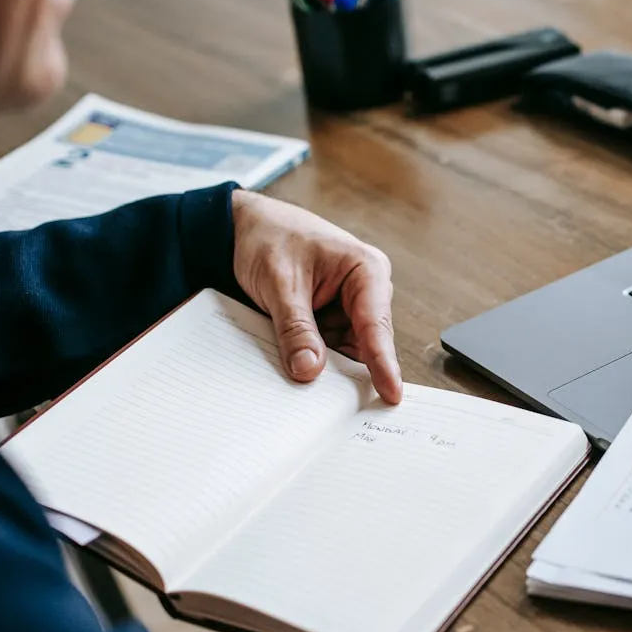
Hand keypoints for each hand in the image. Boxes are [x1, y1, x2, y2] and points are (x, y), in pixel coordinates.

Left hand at [231, 190, 402, 403]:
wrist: (240, 226)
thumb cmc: (268, 237)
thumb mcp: (279, 283)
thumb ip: (296, 328)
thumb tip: (309, 369)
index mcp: (366, 270)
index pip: (376, 325)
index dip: (383, 362)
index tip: (391, 393)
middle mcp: (365, 290)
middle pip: (367, 343)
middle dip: (350, 370)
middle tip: (341, 405)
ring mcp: (349, 306)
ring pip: (347, 350)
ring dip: (328, 366)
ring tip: (310, 383)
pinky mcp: (331, 318)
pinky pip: (329, 347)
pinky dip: (314, 358)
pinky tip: (301, 368)